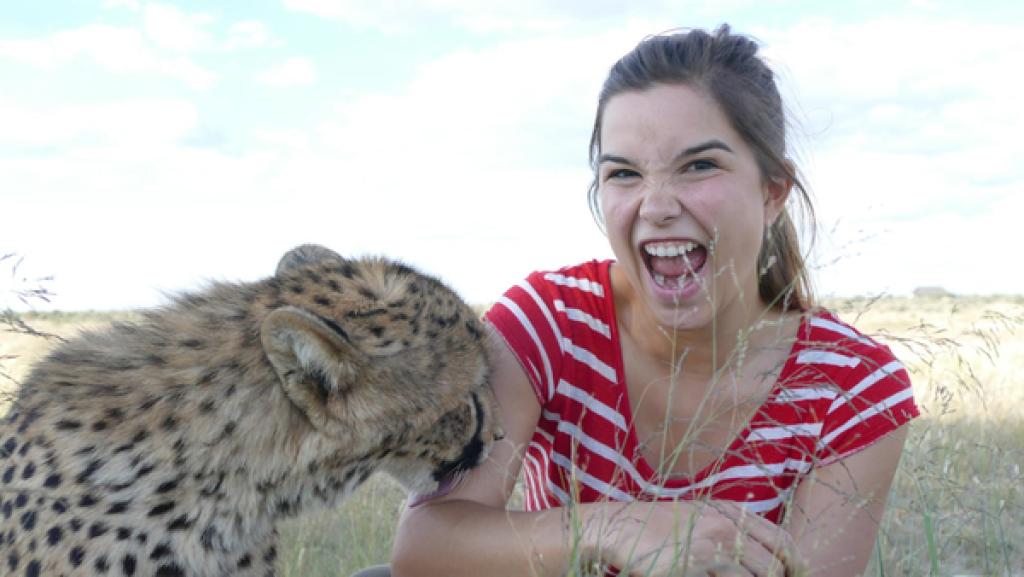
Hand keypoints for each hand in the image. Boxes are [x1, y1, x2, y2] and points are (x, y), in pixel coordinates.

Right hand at [589, 500, 802, 576]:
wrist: (622, 528)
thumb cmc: (661, 529)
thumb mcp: (702, 519)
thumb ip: (732, 531)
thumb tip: (767, 560)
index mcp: (731, 512)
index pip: (781, 540)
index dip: (795, 564)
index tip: (795, 576)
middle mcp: (726, 525)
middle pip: (773, 565)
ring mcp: (711, 544)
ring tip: (723, 576)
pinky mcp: (695, 562)